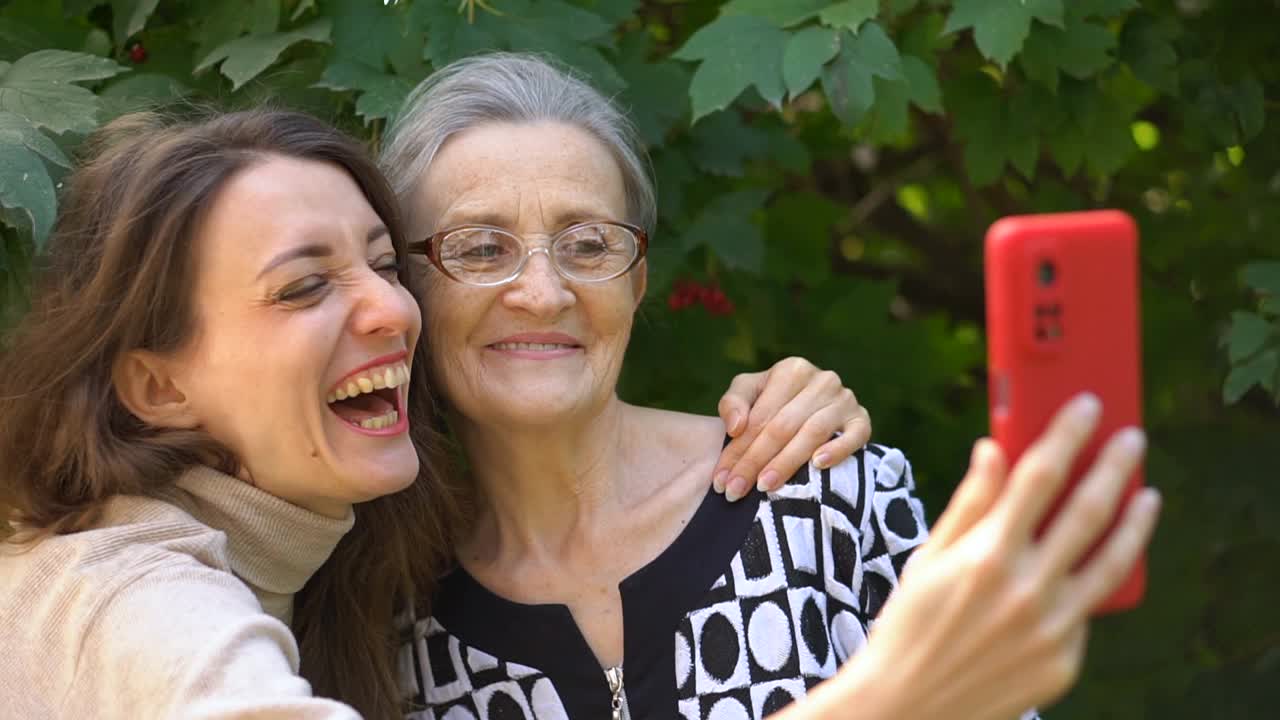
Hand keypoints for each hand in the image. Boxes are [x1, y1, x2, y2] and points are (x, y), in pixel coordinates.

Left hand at [713, 357, 869, 500]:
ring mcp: (845, 399)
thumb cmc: (773, 400)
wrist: (811, 404)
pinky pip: (854, 436)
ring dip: (786, 463)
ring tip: (764, 486)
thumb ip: (733, 403)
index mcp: (792, 370)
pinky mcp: (862, 419)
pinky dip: (837, 450)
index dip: (738, 449)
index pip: (760, 416)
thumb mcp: (748, 392)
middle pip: (783, 427)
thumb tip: (736, 427)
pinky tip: (818, 465)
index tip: (721, 480)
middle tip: (736, 491)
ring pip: (813, 433)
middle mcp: (822, 380)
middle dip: (755, 462)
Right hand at [791, 394, 1160, 719]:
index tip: (1087, 408)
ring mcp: (1051, 629)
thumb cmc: (909, 623)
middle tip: (1132, 438)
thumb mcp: (929, 557)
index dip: (1067, 435)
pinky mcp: (1065, 660)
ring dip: (1134, 522)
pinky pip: (1084, 610)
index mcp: (986, 554)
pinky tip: (1087, 565)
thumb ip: (970, 502)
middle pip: (1087, 511)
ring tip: (1146, 494)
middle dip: (1114, 466)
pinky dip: (1085, 583)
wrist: (908, 705)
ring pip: (1110, 562)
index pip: (1039, 476)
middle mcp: (1026, 589)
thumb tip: (993, 448)